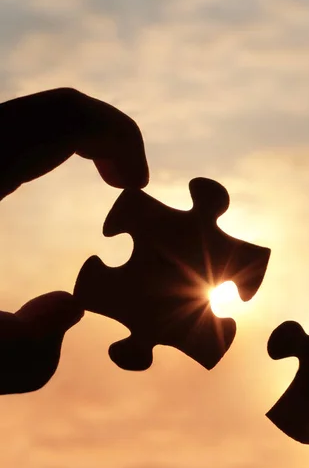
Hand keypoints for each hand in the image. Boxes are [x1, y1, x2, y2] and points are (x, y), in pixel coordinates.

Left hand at [0, 88, 148, 392]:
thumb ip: (24, 359)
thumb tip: (67, 306)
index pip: (66, 116)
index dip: (119, 138)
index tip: (133, 186)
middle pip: (58, 107)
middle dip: (110, 137)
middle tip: (128, 183)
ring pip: (37, 116)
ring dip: (82, 141)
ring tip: (109, 182)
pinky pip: (15, 131)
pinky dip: (51, 146)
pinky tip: (45, 181)